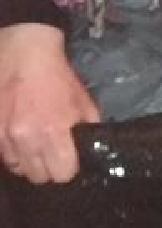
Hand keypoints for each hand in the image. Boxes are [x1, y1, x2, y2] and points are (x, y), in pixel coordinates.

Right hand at [0, 26, 98, 182]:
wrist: (25, 51)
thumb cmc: (58, 76)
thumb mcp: (84, 103)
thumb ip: (87, 132)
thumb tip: (89, 151)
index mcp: (54, 132)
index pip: (62, 174)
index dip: (67, 169)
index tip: (68, 160)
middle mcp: (27, 138)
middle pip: (38, 176)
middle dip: (48, 168)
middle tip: (51, 154)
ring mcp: (5, 135)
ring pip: (17, 168)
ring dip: (27, 161)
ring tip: (33, 146)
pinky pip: (2, 155)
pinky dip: (11, 151)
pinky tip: (18, 139)